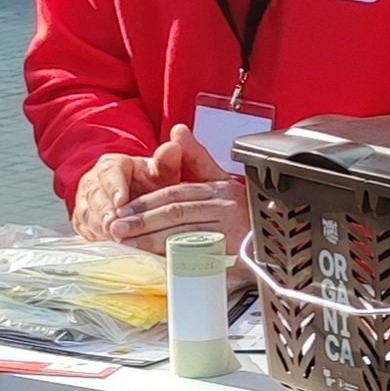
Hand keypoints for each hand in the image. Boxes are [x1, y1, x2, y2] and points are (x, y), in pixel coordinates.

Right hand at [69, 148, 168, 244]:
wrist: (138, 199)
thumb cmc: (151, 185)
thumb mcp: (161, 173)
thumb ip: (167, 162)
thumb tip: (172, 147)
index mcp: (111, 165)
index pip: (109, 172)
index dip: (114, 187)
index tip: (121, 202)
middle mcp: (93, 181)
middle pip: (94, 195)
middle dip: (104, 212)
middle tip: (115, 226)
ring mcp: (85, 203)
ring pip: (87, 214)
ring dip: (100, 227)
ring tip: (114, 238)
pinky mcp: (83, 222)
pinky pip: (85, 230)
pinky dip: (97, 238)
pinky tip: (109, 247)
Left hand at [106, 125, 247, 254]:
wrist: (272, 244)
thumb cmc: (243, 214)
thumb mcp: (221, 180)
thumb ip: (197, 157)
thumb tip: (178, 130)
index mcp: (218, 188)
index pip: (175, 193)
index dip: (146, 202)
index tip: (123, 210)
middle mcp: (224, 206)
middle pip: (175, 211)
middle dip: (142, 219)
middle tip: (117, 227)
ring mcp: (228, 230)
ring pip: (182, 232)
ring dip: (151, 238)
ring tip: (127, 242)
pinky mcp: (230, 252)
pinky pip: (196, 254)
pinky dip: (172, 256)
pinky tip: (154, 259)